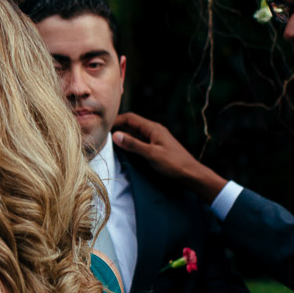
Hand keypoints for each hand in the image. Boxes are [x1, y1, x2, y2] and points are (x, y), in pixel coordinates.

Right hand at [112, 112, 228, 202]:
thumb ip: (133, 144)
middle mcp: (154, 130)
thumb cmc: (173, 164)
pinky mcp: (157, 147)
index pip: (130, 118)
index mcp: (153, 128)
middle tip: (103, 134)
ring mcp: (156, 138)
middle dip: (118, 127)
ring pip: (136, 133)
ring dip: (124, 136)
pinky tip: (124, 150)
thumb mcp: (151, 154)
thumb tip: (115, 134)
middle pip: (132, 124)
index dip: (116, 120)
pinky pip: (140, 141)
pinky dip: (131, 143)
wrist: (191, 174)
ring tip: (110, 142)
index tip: (102, 126)